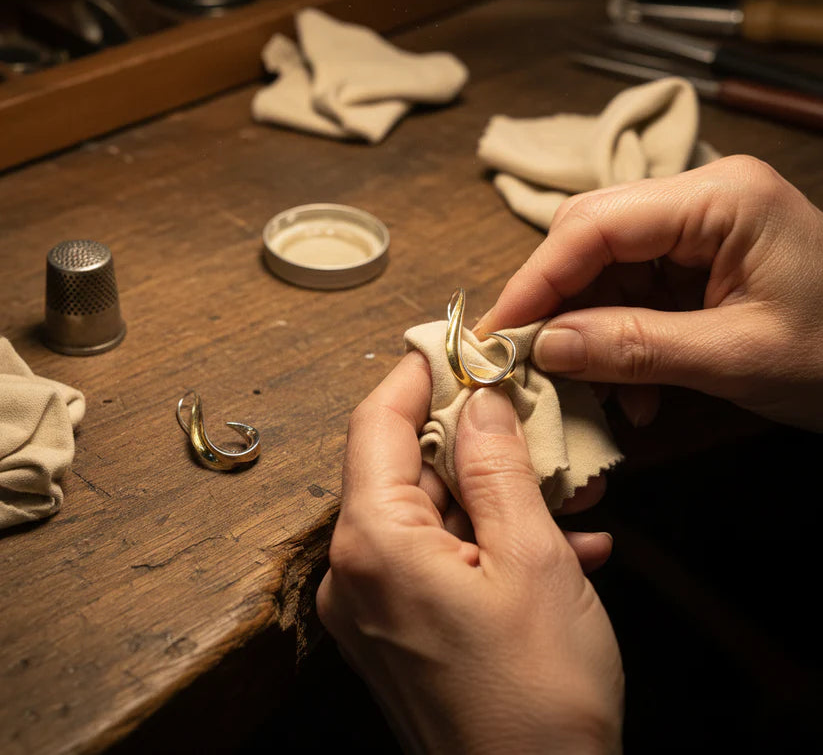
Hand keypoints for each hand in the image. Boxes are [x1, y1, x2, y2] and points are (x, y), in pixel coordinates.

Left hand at [316, 352, 623, 754]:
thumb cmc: (536, 697)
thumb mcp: (531, 558)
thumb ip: (497, 466)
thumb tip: (480, 400)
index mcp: (374, 543)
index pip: (377, 425)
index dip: (416, 376)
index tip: (452, 346)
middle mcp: (354, 572)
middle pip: (405, 468)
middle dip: (472, 441)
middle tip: (528, 418)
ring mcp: (373, 608)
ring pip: (431, 514)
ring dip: (495, 496)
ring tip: (565, 493)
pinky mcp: (400, 633)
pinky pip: (439, 561)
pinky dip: (491, 544)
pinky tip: (562, 548)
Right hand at [478, 155, 822, 431]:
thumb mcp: (736, 357)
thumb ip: (633, 347)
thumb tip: (543, 347)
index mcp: (720, 198)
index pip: (595, 225)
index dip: (536, 280)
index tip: (498, 334)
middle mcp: (702, 196)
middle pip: (592, 237)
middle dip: (557, 303)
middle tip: (529, 361)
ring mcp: (701, 225)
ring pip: (606, 268)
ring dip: (591, 332)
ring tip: (601, 395)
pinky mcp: (700, 258)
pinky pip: (634, 291)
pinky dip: (621, 340)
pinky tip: (636, 392)